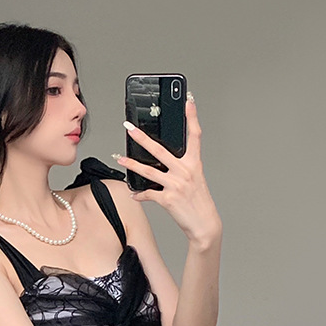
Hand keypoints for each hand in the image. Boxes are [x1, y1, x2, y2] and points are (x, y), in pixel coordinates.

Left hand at [116, 97, 221, 243]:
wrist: (204, 223)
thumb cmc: (198, 202)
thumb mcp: (195, 180)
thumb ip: (180, 168)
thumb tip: (161, 163)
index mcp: (194, 163)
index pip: (195, 135)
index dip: (192, 117)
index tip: (189, 101)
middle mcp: (185, 171)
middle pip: (160, 150)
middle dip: (142, 137)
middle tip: (130, 128)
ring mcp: (176, 184)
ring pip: (148, 171)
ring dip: (131, 164)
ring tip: (121, 158)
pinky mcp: (168, 199)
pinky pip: (148, 194)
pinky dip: (140, 195)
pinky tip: (134, 194)